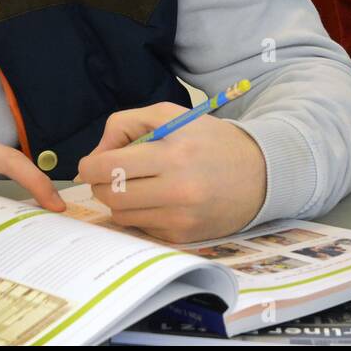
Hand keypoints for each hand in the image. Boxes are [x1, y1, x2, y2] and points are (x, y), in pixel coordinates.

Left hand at [77, 102, 266, 242]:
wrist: (260, 174)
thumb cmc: (211, 141)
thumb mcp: (173, 114)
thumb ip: (127, 123)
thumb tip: (96, 154)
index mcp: (174, 154)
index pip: (108, 167)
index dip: (90, 164)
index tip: (93, 162)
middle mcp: (177, 190)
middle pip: (109, 194)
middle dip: (102, 182)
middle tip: (112, 173)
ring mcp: (180, 218)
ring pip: (121, 214)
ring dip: (118, 200)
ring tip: (135, 185)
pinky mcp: (182, 236)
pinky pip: (141, 228)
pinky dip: (140, 214)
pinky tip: (156, 200)